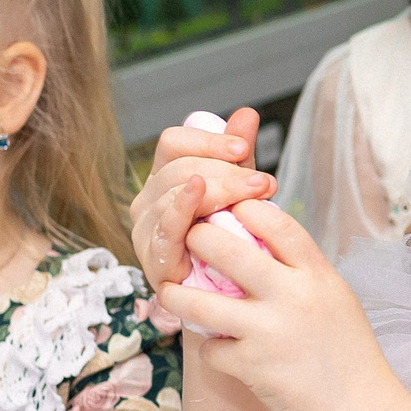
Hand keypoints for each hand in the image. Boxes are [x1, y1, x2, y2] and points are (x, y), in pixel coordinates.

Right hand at [130, 105, 273, 289]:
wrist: (229, 296)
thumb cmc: (230, 240)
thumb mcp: (238, 191)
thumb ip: (237, 155)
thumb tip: (247, 113)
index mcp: (164, 178)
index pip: (173, 143)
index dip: (208, 141)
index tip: (244, 149)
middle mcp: (147, 200)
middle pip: (179, 168)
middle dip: (225, 171)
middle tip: (264, 182)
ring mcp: (146, 230)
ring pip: (175, 192)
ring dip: (221, 189)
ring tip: (257, 192)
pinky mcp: (154, 260)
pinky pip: (165, 226)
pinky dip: (182, 207)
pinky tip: (200, 193)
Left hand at [156, 198, 396, 410]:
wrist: (357, 407)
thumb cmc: (347, 349)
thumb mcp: (335, 295)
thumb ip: (300, 268)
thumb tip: (257, 238)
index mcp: (316, 274)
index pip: (274, 221)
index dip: (244, 208)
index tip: (227, 210)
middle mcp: (292, 296)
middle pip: (227, 250)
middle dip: (197, 238)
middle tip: (187, 240)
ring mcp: (269, 331)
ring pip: (201, 303)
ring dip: (177, 295)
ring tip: (168, 291)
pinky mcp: (251, 366)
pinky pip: (211, 350)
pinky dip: (212, 350)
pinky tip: (222, 352)